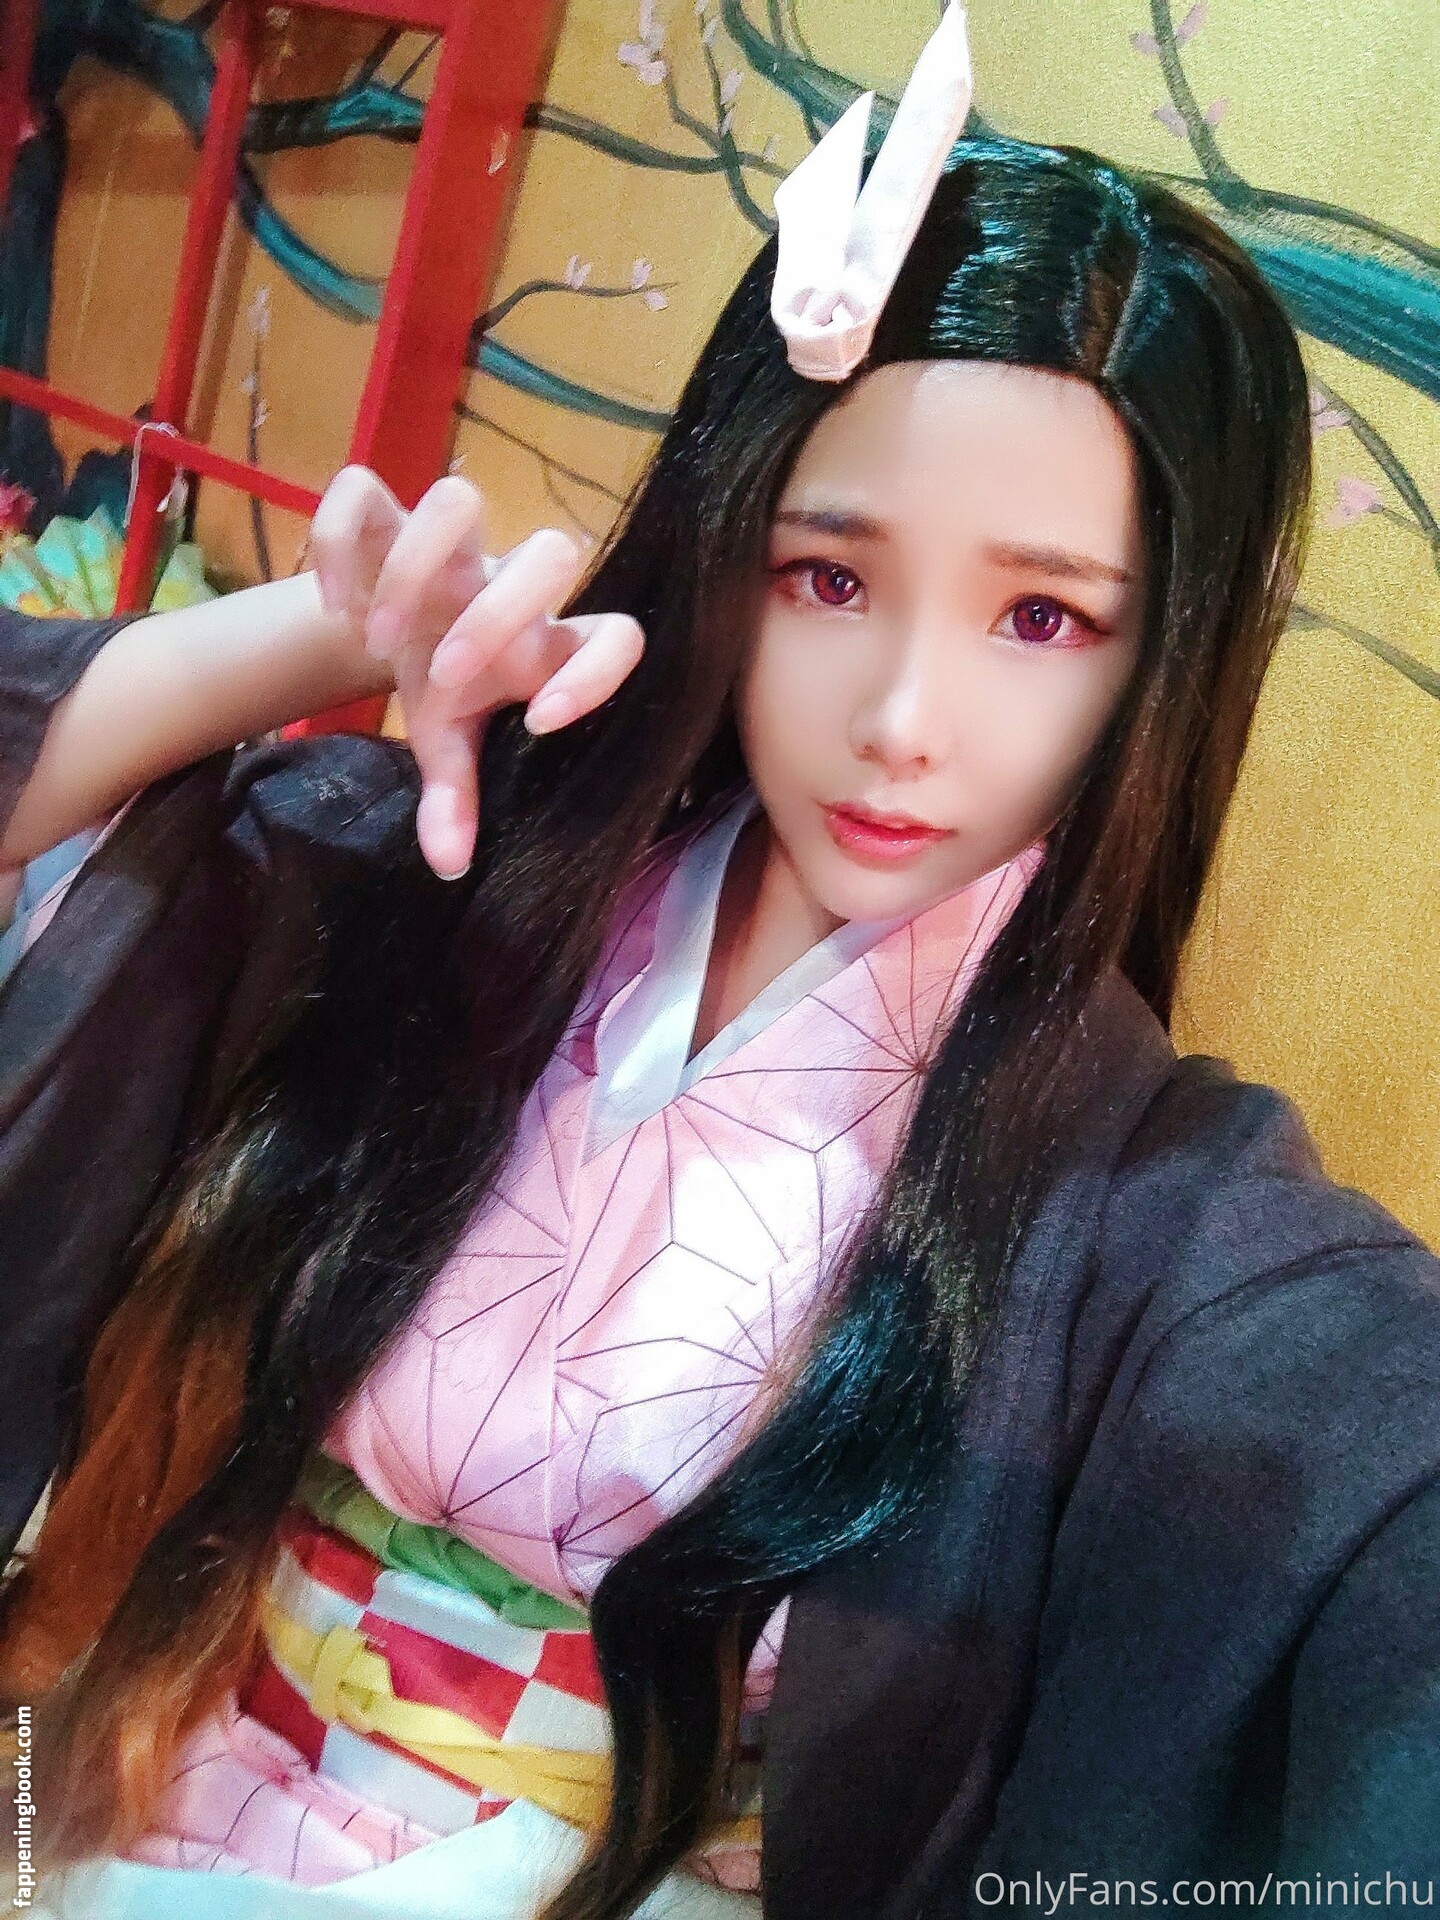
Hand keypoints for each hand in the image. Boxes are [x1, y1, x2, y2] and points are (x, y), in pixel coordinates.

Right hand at [308, 466, 643, 879]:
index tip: (541, 722)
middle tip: (438, 675)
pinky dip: (338, 537)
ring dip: (412, 570)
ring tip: (372, 638)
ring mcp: (451, 539)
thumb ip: (456, 798)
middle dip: (494, 616)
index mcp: (546, 640)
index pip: (617, 635)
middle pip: (550, 554)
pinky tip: (331, 602)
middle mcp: (509, 577)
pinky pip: (365, 489)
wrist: (389, 629)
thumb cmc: (444, 688)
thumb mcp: (448, 744)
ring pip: (459, 500)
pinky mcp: (385, 511)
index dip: (596, 674)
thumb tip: (448, 866)